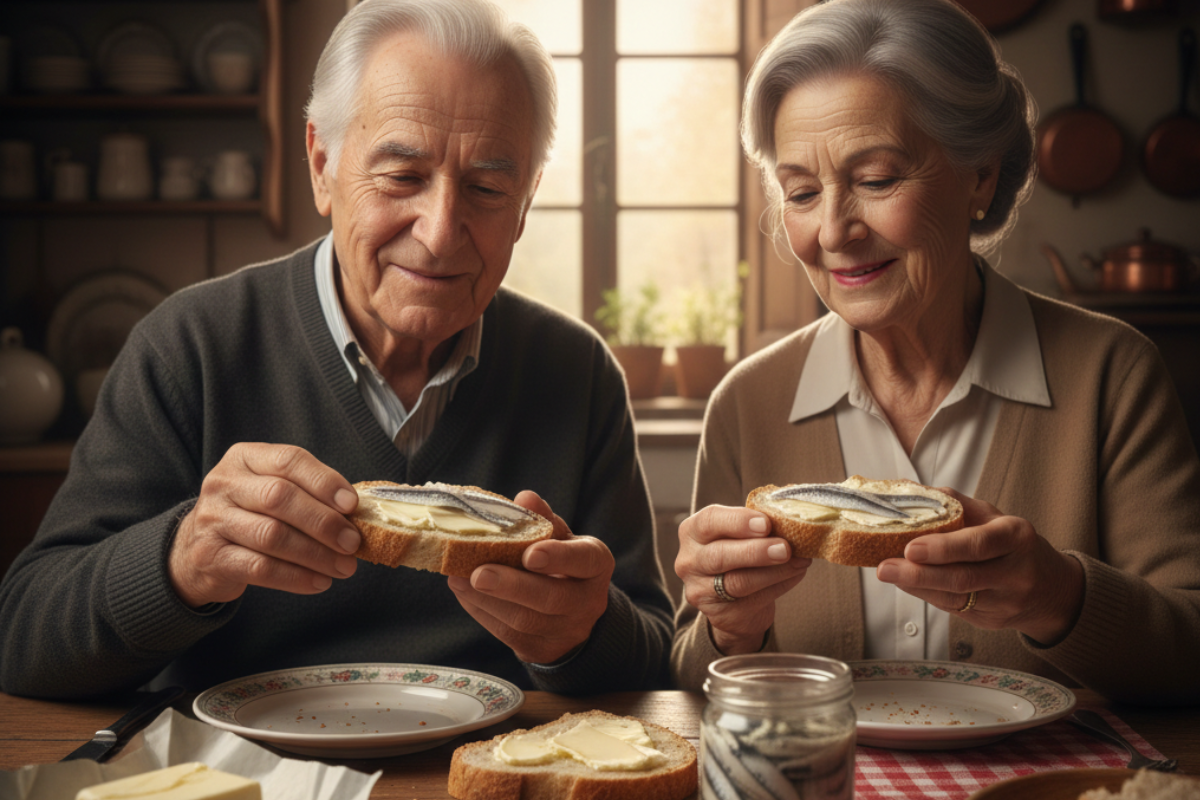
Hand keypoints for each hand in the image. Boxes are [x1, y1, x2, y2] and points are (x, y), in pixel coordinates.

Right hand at [169, 443, 360, 607]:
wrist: (196, 551)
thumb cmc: (249, 516)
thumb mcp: (270, 490)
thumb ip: (306, 493)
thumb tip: (354, 515)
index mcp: (244, 458)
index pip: (289, 460)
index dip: (324, 482)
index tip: (352, 504)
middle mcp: (223, 484)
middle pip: (280, 497)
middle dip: (324, 522)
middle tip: (352, 542)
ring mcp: (212, 520)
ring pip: (272, 535)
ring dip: (316, 554)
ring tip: (343, 566)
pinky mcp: (210, 556)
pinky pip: (260, 568)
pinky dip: (296, 577)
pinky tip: (319, 582)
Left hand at [446, 491, 613, 664]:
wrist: (573, 614)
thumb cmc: (562, 563)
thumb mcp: (561, 538)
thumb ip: (543, 519)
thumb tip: (524, 497)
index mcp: (595, 565)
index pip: (583, 560)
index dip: (558, 557)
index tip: (530, 554)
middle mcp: (587, 601)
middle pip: (551, 598)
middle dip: (512, 586)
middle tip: (480, 574)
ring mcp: (565, 630)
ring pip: (525, 620)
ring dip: (488, 600)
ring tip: (459, 578)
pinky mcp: (540, 650)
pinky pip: (508, 633)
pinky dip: (481, 611)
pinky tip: (463, 591)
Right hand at [675, 505, 810, 655]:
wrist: (732, 599)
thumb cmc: (738, 553)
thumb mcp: (738, 534)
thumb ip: (755, 527)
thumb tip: (791, 523)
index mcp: (692, 532)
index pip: (709, 521)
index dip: (738, 521)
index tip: (766, 523)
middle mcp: (689, 561)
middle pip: (719, 555)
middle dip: (755, 551)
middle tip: (784, 548)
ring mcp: (700, 590)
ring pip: (737, 582)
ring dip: (773, 571)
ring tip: (798, 561)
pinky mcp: (718, 614)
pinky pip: (752, 601)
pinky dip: (779, 586)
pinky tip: (795, 574)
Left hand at [876, 488, 1084, 644]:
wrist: (1050, 588)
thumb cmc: (1011, 544)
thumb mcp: (992, 516)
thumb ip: (953, 503)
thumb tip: (908, 489)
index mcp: (1017, 537)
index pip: (979, 544)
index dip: (944, 548)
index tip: (911, 548)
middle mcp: (1016, 572)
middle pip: (963, 577)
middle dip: (918, 574)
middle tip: (884, 567)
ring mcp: (1006, 602)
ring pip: (954, 598)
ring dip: (916, 586)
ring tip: (888, 573)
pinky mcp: (992, 622)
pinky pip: (953, 610)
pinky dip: (926, 596)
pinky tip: (908, 584)